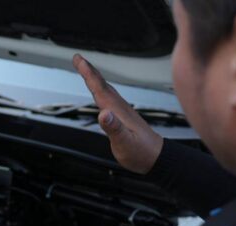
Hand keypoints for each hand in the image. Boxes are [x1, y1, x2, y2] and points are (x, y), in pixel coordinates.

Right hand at [73, 54, 163, 174]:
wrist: (157, 157)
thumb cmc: (141, 152)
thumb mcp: (125, 143)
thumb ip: (114, 128)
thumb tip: (103, 114)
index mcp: (117, 111)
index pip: (100, 88)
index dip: (88, 73)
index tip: (79, 59)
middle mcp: (120, 108)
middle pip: (102, 85)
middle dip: (89, 70)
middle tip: (78, 58)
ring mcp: (123, 112)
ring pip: (106, 90)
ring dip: (95, 79)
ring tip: (86, 71)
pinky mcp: (124, 117)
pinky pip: (110, 99)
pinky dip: (102, 91)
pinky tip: (101, 94)